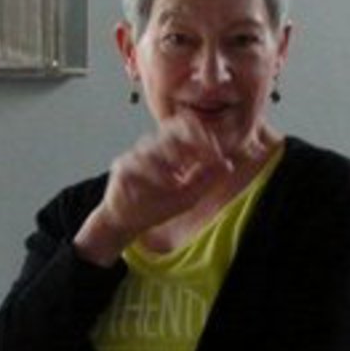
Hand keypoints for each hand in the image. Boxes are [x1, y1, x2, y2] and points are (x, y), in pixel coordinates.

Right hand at [74, 115, 233, 265]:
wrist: (126, 223)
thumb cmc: (157, 206)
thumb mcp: (189, 196)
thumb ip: (207, 180)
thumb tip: (228, 164)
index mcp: (169, 148)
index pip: (186, 127)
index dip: (204, 136)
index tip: (217, 154)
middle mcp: (152, 147)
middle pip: (171, 129)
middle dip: (192, 143)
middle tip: (207, 159)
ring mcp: (136, 155)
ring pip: (155, 145)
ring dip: (175, 158)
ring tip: (187, 176)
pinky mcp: (122, 167)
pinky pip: (138, 163)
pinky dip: (157, 173)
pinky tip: (170, 184)